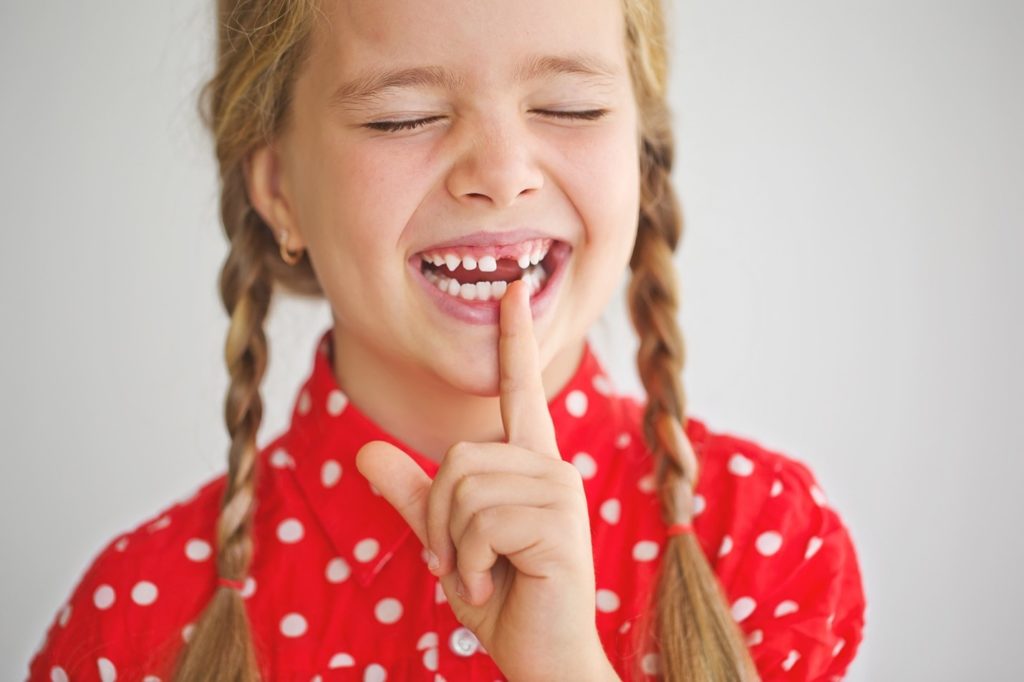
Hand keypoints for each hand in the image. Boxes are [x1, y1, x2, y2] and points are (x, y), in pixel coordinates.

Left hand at [356, 280, 613, 680]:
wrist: (542, 656)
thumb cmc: (503, 598)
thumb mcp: (448, 542)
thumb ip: (414, 496)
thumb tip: (365, 450)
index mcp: (529, 464)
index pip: (520, 389)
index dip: (514, 338)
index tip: (513, 286)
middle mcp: (549, 467)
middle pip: (458, 455)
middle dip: (440, 518)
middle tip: (464, 564)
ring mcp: (559, 491)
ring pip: (463, 485)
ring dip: (455, 544)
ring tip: (483, 575)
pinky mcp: (560, 521)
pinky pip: (480, 521)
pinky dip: (472, 563)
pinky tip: (498, 585)